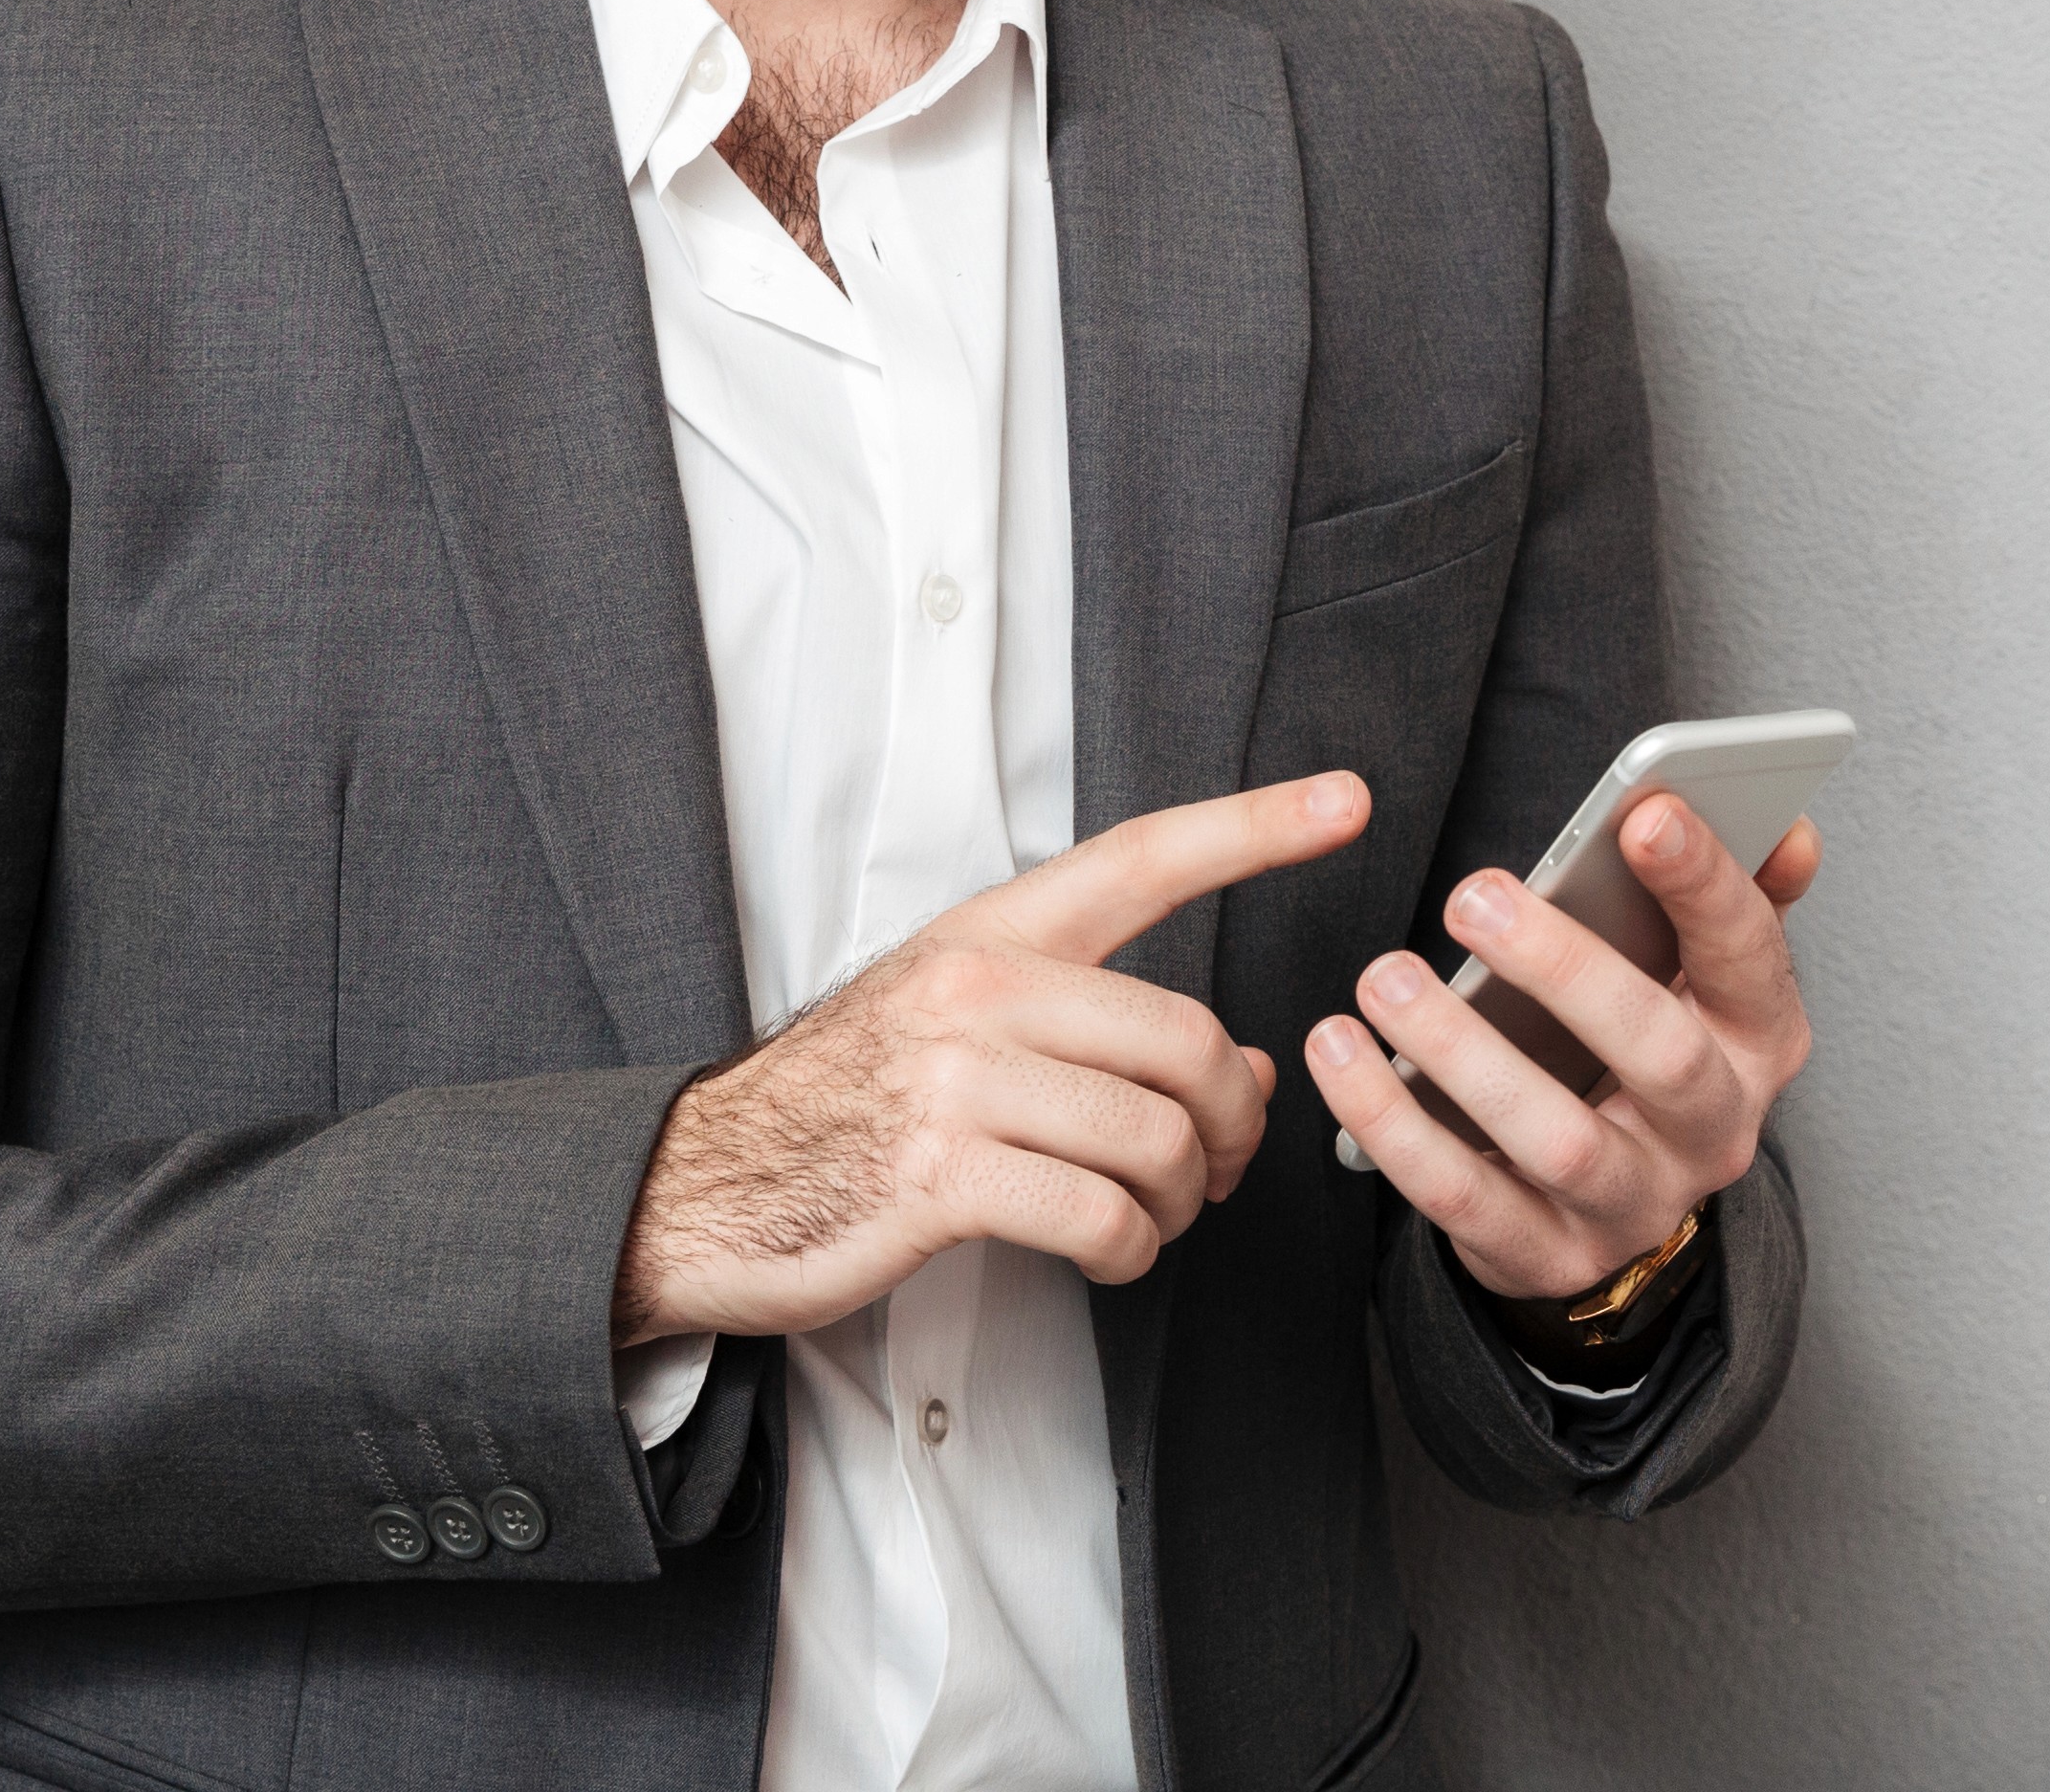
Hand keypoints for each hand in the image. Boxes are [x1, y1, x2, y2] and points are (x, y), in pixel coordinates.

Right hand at [614, 771, 1372, 1342]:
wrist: (704, 1185)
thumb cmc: (849, 1108)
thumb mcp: (965, 1030)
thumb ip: (1097, 1029)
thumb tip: (1241, 1067)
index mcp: (992, 934)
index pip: (1143, 858)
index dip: (1253, 828)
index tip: (1345, 801)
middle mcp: (978, 989)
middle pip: (1186, 1038)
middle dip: (1230, 1123)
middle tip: (1215, 1166)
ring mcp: (956, 1081)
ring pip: (1157, 1135)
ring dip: (1181, 1199)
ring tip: (1151, 1215)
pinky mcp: (940, 1177)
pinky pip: (1102, 1215)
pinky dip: (1130, 1250)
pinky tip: (1106, 1250)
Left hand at [1307, 795, 1822, 1303]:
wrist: (1614, 1206)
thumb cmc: (1649, 1045)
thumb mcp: (1705, 977)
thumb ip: (1737, 895)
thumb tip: (1791, 829)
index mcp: (1759, 1040)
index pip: (1750, 956)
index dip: (1704, 884)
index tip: (1645, 812)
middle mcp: (1715, 1131)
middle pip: (1659, 1053)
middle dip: (1566, 968)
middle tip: (1474, 894)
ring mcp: (1634, 1205)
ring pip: (1555, 1138)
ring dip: (1462, 1052)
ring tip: (1384, 977)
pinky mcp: (1548, 1256)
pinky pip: (1462, 1198)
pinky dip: (1393, 1126)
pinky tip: (1340, 1054)